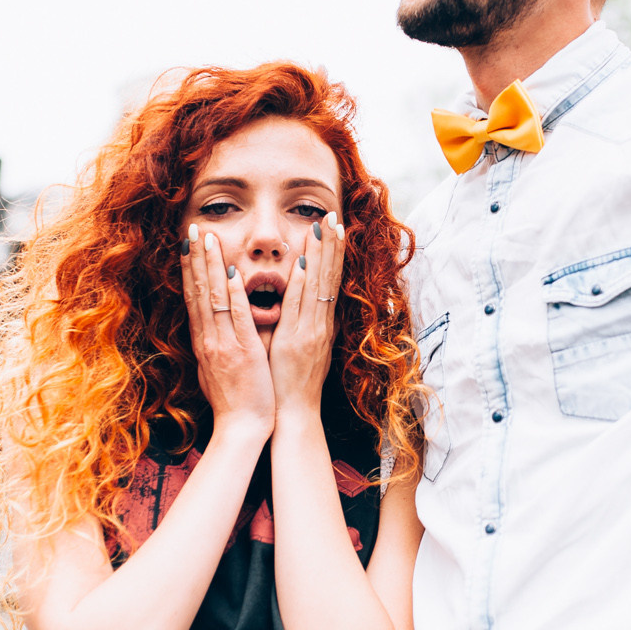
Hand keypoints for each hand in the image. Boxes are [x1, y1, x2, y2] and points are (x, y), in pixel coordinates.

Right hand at [180, 224, 274, 439]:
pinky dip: (232, 295)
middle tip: (193, 229)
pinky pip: (236, 318)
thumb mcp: (216, 367)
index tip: (190, 244)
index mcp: (204, 341)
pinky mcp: (241, 352)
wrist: (241, 428)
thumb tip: (211, 328)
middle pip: (198, 291)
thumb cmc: (234, 400)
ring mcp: (223, 344)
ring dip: (210, 266)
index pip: (194, 297)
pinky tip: (230, 273)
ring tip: (208, 238)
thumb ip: (215, 343)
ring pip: (213, 298)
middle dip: (196, 258)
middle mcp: (208, 339)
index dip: (191, 269)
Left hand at [268, 214, 346, 419]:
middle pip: (329, 277)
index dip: (333, 253)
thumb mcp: (306, 348)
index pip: (330, 280)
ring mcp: (310, 331)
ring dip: (320, 256)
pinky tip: (303, 265)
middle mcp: (320, 323)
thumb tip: (309, 304)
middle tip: (334, 216)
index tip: (335, 227)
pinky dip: (302, 286)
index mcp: (321, 323)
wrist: (295, 413)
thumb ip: (307, 324)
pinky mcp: (296, 341)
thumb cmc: (294, 383)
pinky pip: (300, 308)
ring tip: (323, 228)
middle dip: (332, 245)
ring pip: (317, 287)